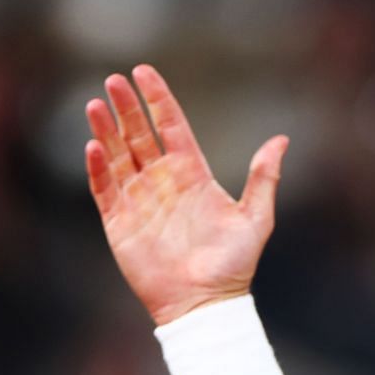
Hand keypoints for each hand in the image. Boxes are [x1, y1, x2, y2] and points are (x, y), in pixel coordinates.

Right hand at [84, 64, 288, 325]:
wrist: (205, 303)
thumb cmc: (234, 264)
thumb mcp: (256, 218)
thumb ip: (264, 178)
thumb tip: (281, 139)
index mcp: (192, 174)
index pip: (171, 126)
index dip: (158, 99)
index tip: (144, 71)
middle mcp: (163, 182)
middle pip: (139, 134)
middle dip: (126, 107)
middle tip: (113, 79)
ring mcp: (139, 200)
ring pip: (117, 156)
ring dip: (106, 130)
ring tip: (94, 104)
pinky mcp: (119, 223)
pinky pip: (105, 189)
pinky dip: (98, 168)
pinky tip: (93, 145)